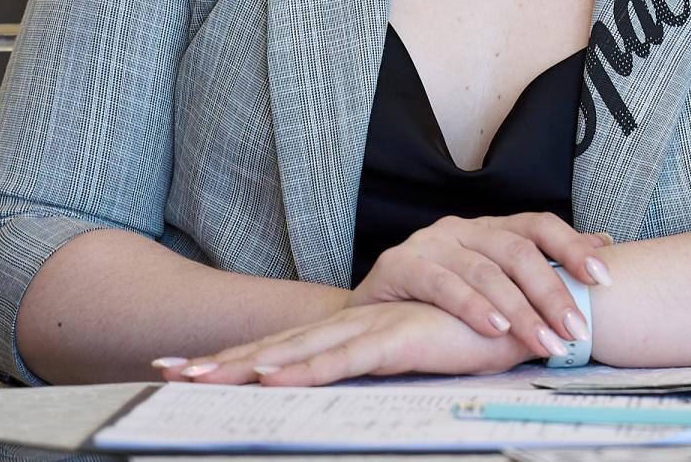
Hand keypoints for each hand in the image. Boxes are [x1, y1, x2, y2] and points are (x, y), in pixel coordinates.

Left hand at [167, 301, 532, 385]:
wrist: (524, 310)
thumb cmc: (475, 333)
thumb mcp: (420, 353)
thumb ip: (386, 361)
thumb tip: (355, 380)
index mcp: (356, 330)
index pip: (286, 345)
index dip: (236, 356)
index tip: (184, 367)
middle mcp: (356, 324)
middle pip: (277, 345)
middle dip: (221, 360)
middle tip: (166, 372)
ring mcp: (373, 328)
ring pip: (299, 350)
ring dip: (248, 365)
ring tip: (200, 377)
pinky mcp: (397, 338)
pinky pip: (344, 356)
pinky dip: (307, 367)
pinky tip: (275, 377)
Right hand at [350, 213, 609, 360]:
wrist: (369, 316)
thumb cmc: (439, 302)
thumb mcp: (493, 284)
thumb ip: (541, 270)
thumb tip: (603, 246)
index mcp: (490, 228)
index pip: (539, 226)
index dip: (573, 247)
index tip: (604, 278)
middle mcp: (463, 228)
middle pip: (518, 252)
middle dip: (551, 293)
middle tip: (575, 330)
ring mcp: (431, 242)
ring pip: (485, 271)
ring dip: (518, 310)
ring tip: (542, 339)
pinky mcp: (400, 264)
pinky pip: (442, 283)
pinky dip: (471, 306)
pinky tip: (493, 327)